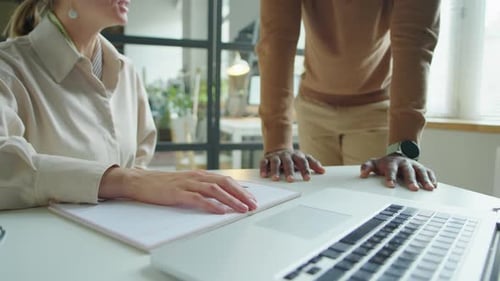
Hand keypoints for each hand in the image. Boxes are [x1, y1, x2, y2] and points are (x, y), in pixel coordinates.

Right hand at [99, 168, 257, 213]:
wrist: (140, 181)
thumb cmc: (163, 184)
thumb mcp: (186, 183)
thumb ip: (202, 187)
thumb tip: (221, 196)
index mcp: (200, 174)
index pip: (226, 180)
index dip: (241, 189)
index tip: (253, 198)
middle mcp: (196, 176)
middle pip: (225, 183)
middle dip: (241, 194)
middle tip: (253, 205)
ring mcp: (187, 184)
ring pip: (215, 190)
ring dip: (231, 200)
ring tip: (242, 209)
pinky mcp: (177, 193)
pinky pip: (198, 198)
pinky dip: (211, 205)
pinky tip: (221, 211)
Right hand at [260, 149, 324, 181]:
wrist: (278, 148)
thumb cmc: (293, 158)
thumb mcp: (303, 159)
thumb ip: (313, 164)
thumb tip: (323, 171)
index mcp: (296, 156)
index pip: (302, 162)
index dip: (305, 170)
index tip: (307, 179)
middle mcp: (286, 155)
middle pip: (288, 162)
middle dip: (289, 171)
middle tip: (291, 180)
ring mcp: (276, 157)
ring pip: (276, 162)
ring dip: (275, 170)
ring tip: (276, 179)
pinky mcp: (267, 158)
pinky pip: (264, 163)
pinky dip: (264, 168)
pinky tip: (264, 175)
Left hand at [359, 154, 436, 190]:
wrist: (397, 155)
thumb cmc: (385, 164)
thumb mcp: (374, 164)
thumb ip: (367, 167)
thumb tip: (362, 174)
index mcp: (392, 163)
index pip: (391, 170)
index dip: (390, 177)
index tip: (391, 185)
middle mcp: (404, 163)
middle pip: (408, 171)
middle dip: (411, 180)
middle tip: (413, 189)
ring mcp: (415, 166)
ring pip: (421, 172)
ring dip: (425, 180)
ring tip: (429, 189)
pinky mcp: (423, 169)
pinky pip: (429, 172)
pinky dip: (432, 178)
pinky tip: (434, 186)